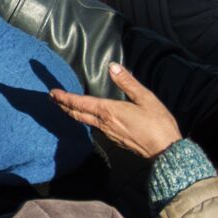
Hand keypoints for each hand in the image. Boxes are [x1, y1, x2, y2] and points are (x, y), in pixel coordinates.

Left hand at [51, 63, 180, 158]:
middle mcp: (104, 124)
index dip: (64, 97)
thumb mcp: (145, 98)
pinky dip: (85, 119)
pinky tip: (88, 117)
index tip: (52, 92)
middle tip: (52, 98)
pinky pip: (95, 127)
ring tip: (65, 105)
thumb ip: (127, 82)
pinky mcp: (115, 139)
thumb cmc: (158, 123)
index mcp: (109, 111)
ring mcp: (109, 134)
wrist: (166, 151)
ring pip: (85, 121)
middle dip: (63, 105)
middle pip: (77, 114)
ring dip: (73, 112)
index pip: (80, 103)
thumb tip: (112, 66)